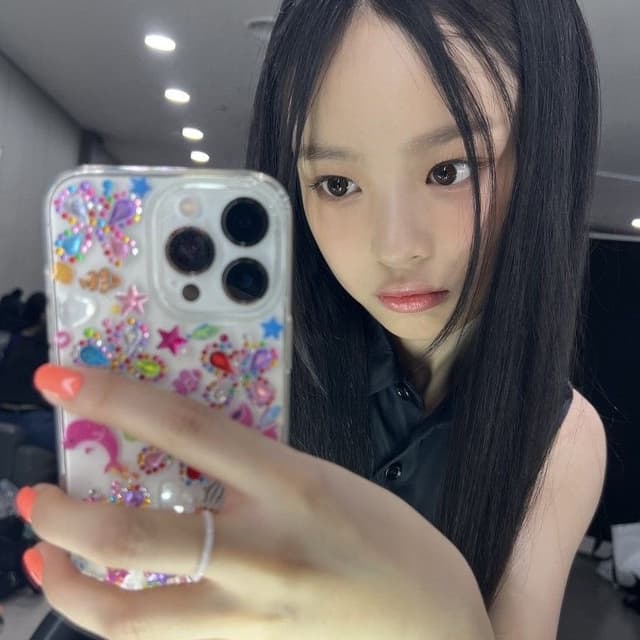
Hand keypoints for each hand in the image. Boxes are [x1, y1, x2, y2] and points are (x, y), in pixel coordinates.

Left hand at [21, 364, 485, 639]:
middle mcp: (263, 551)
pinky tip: (104, 599)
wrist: (438, 636)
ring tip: (41, 559)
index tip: (63, 382)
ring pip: (128, 614)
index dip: (115, 399)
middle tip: (33, 494)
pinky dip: (116, 617)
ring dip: (68, 584)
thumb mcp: (336, 485)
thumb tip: (205, 456)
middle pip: (134, 533)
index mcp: (294, 485)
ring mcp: (249, 616)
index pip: (186, 429)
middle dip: (62, 512)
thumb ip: (268, 473)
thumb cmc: (399, 548)